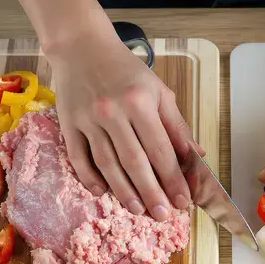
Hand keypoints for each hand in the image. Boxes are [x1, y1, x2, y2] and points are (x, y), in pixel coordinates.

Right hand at [47, 27, 202, 220]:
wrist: (82, 47)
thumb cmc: (126, 71)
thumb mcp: (158, 91)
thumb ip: (177, 125)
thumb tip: (196, 156)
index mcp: (140, 102)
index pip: (160, 149)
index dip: (173, 178)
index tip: (182, 201)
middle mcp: (113, 112)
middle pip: (134, 162)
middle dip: (151, 192)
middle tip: (162, 216)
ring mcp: (87, 119)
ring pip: (107, 164)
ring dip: (123, 191)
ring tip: (138, 210)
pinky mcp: (68, 124)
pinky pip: (78, 157)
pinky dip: (89, 177)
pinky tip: (102, 193)